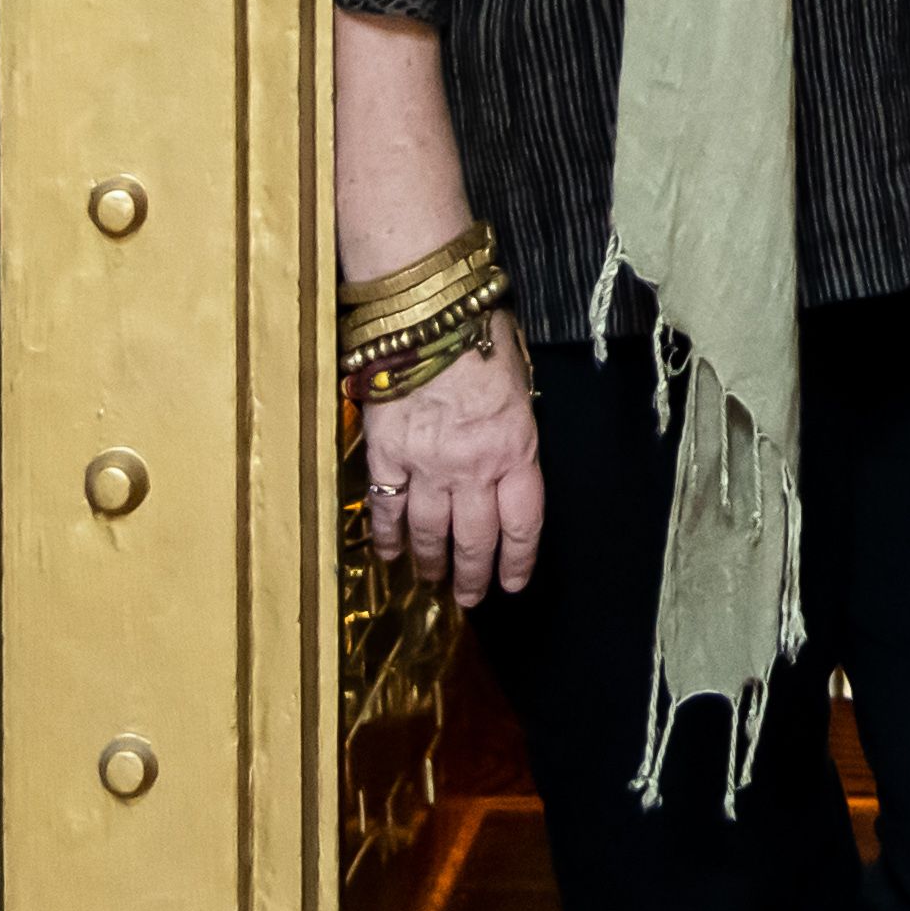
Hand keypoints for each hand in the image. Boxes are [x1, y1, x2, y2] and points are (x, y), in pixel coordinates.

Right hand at [361, 310, 542, 607]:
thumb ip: (513, 426)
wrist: (427, 313)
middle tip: (468, 597)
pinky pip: (386, 509)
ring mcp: (427, 466)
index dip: (518, 560)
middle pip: (474, 539)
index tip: (512, 584)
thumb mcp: (519, 380)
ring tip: (430, 579)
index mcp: (515, 449)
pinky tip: (387, 554)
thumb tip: (509, 450)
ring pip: (429, 532)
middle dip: (472, 575)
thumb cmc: (480, 335)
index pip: (523, 523)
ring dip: (430, 561)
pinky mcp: (386, 456)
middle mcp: (473, 469)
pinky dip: (385, 537)